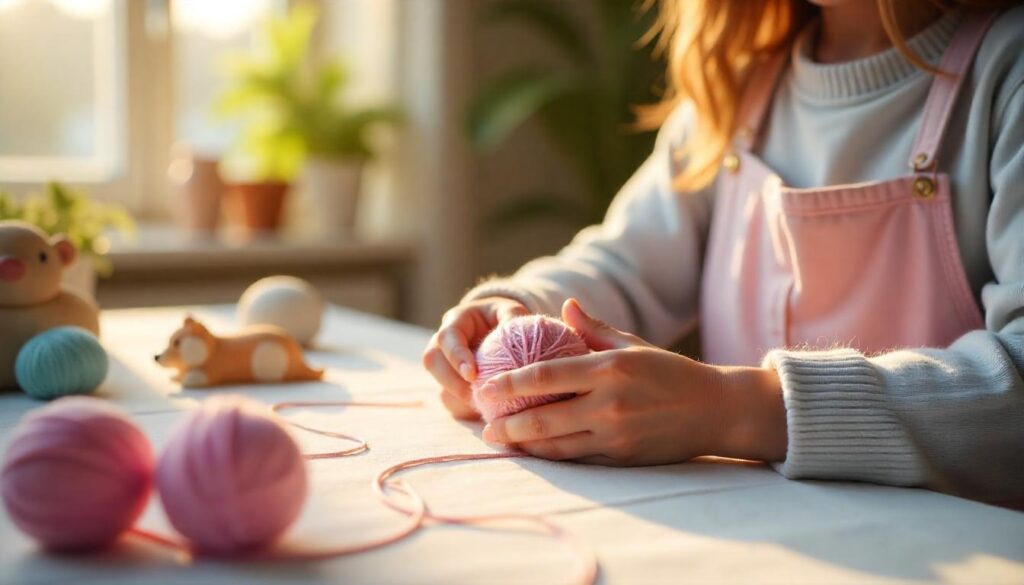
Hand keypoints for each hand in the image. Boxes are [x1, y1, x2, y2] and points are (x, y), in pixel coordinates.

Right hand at [422, 296, 530, 419]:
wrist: (500, 329)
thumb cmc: (504, 318)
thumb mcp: (510, 312)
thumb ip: (512, 317)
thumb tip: (515, 330)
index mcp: (456, 321)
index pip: (447, 337)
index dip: (456, 357)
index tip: (472, 375)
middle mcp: (443, 344)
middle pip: (432, 362)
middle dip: (453, 383)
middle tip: (478, 395)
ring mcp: (444, 367)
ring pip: (440, 387)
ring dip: (461, 399)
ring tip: (486, 406)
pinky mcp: (451, 387)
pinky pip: (451, 402)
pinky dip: (467, 409)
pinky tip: (487, 410)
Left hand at [477, 299, 787, 464]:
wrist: (716, 410)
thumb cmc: (671, 372)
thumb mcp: (634, 345)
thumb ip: (594, 329)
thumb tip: (562, 306)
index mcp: (609, 368)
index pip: (546, 375)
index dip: (509, 383)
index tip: (484, 387)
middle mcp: (610, 403)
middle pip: (544, 417)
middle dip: (507, 424)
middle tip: (483, 424)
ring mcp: (616, 435)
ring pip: (557, 445)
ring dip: (523, 445)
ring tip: (498, 441)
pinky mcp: (624, 458)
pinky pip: (578, 459)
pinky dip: (552, 456)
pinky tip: (532, 453)